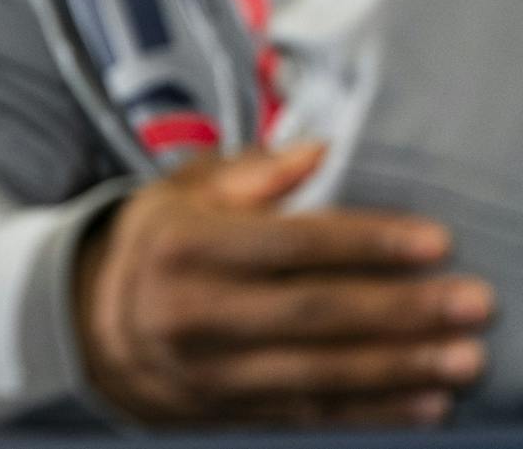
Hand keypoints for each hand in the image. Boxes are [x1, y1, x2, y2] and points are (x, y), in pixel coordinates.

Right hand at [76, 143, 493, 426]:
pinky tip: (426, 404)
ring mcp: (210, 370)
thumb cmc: (160, 245)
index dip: (364, 242)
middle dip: (400, 310)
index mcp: (185, 244)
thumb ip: (250, 172)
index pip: (288, 242)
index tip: (434, 240)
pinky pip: (309, 416)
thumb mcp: (182, 191)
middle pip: (311, 312)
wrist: (96, 327)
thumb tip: (321, 153)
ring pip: (317, 372)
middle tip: (472, 303)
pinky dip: (372, 414)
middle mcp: (194, 310)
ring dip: (399, 368)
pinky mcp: (227, 412)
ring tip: (464, 358)